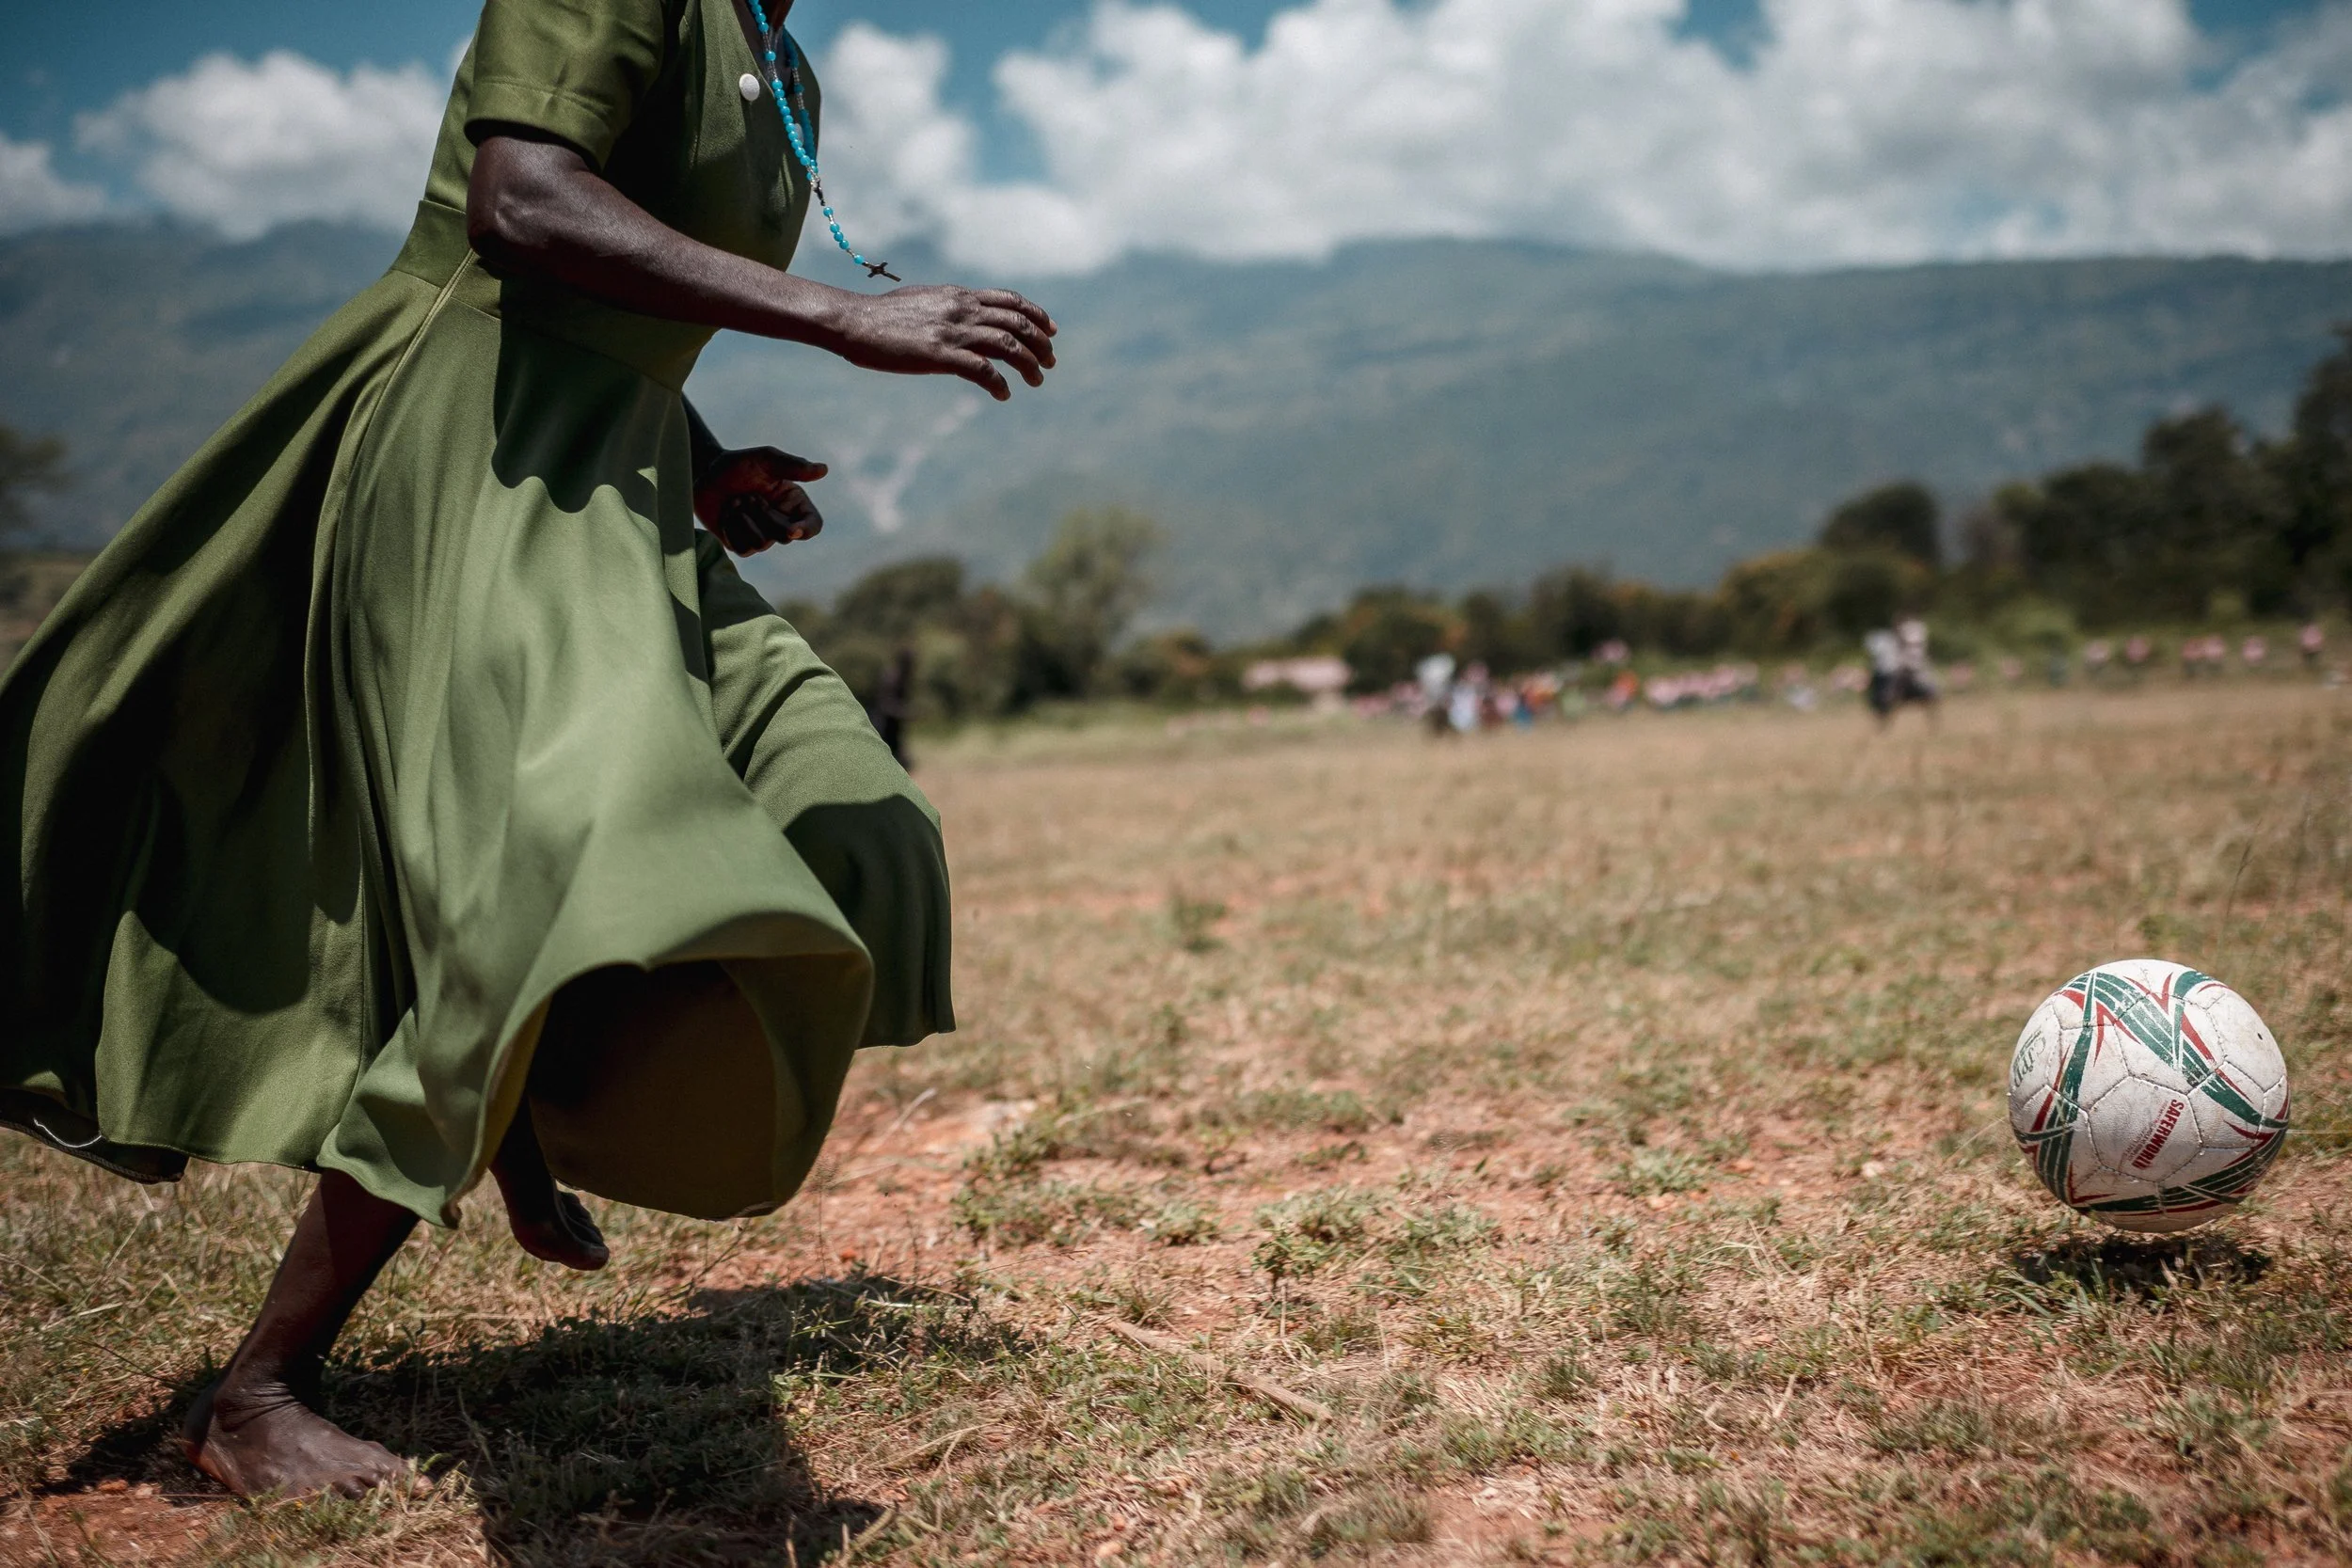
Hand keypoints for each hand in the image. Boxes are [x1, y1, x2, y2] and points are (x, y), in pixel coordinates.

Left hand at [694, 447, 827, 554]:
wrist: (704, 474)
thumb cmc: (738, 464)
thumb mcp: (766, 459)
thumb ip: (794, 466)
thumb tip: (823, 469)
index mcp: (793, 503)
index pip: (813, 525)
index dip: (806, 530)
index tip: (792, 530)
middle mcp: (781, 522)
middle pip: (785, 536)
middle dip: (763, 515)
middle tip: (748, 495)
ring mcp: (761, 535)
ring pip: (762, 544)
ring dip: (744, 519)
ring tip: (735, 502)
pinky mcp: (741, 545)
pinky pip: (743, 548)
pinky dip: (732, 529)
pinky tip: (727, 514)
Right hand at [827, 286, 1057, 400]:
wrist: (853, 321)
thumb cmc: (882, 315)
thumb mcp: (924, 301)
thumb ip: (949, 307)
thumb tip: (964, 314)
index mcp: (959, 296)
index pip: (1010, 300)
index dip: (1036, 315)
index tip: (1050, 331)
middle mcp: (961, 309)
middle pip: (1016, 322)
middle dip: (1040, 343)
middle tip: (1050, 362)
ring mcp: (952, 331)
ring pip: (1007, 345)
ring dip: (1028, 365)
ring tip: (1036, 381)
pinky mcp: (940, 354)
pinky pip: (982, 370)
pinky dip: (999, 384)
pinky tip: (1004, 395)